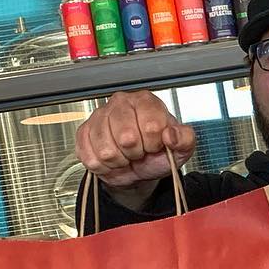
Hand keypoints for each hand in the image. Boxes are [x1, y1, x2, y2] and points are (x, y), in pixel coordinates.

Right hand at [75, 91, 195, 188]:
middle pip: (126, 137)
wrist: (138, 166)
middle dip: (136, 152)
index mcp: (146, 101)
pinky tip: (113, 159)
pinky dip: (105, 167)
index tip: (155, 145)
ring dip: (120, 161)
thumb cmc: (158, 153)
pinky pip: (91, 158)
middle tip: (140, 151)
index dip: (155, 143)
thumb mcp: (180, 148)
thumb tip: (171, 135)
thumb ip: (185, 139)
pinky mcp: (84, 133)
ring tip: (126, 155)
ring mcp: (99, 116)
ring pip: (106, 150)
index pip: (151, 126)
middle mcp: (120, 103)